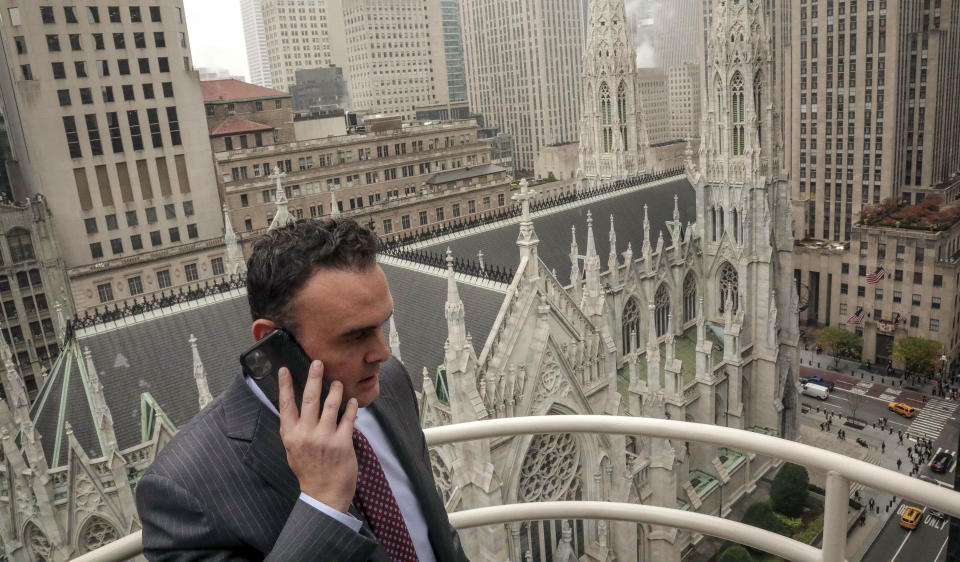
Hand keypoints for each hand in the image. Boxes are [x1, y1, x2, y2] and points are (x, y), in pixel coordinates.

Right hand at [278, 360, 358, 512]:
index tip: (285, 369)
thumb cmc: (308, 471)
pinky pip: (348, 418)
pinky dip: (351, 407)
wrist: (323, 494)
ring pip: (330, 404)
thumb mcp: (293, 450)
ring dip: (336, 390)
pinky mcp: (342, 443)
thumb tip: (293, 408)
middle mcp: (305, 434)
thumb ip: (293, 429)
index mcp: (291, 435)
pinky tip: (352, 401)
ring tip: (338, 383)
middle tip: (318, 363)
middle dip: (314, 378)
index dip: (285, 385)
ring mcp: (324, 438)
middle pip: (309, 399)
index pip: (286, 405)